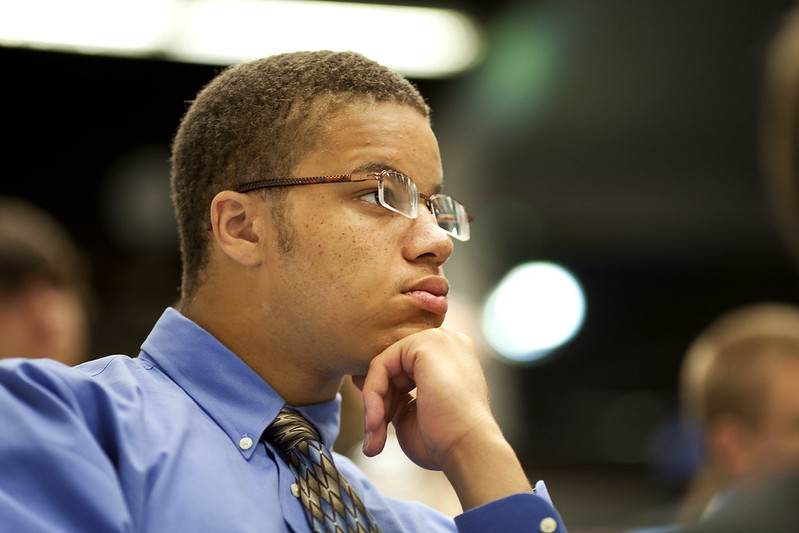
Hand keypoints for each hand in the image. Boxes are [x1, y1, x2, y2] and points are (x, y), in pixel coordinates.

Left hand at [352, 328, 532, 509]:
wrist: (468, 448)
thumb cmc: (444, 440)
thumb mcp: (410, 413)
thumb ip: (390, 394)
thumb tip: (359, 378)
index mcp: (450, 358)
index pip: (403, 369)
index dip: (384, 396)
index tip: (375, 426)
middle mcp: (446, 342)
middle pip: (393, 365)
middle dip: (378, 401)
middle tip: (374, 437)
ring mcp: (437, 339)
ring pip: (384, 366)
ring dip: (374, 404)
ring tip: (375, 437)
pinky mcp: (424, 343)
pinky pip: (381, 365)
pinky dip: (373, 395)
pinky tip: (376, 423)